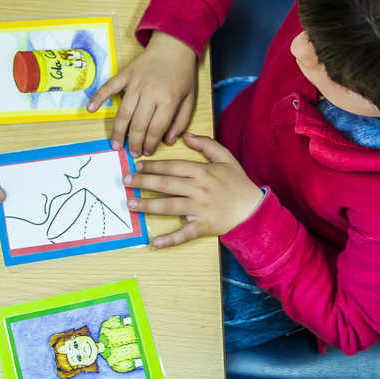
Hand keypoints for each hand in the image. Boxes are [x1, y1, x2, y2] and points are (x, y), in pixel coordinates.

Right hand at [85, 31, 197, 156]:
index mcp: (169, 100)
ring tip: (115, 144)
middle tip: (132, 153)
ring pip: (123, 112)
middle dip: (134, 142)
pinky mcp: (125, 74)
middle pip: (138, 124)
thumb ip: (181, 121)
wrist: (174, 46)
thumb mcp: (190, 99)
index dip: (150, 144)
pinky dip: (98, 97)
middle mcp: (150, 93)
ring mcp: (136, 83)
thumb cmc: (183, 74)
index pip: (156, 129)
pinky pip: (109, 87)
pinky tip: (90, 109)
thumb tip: (168, 141)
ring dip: (118, 131)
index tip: (147, 152)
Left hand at [124, 133, 264, 248]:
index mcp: (202, 172)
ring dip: (148, 205)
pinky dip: (170, 239)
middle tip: (125, 181)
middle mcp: (199, 189)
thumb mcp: (226, 158)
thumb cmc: (238, 183)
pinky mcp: (203, 226)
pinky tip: (155, 242)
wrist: (254, 209)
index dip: (153, 166)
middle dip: (143, 182)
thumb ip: (206, 144)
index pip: (172, 167)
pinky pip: (184, 233)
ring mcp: (200, 209)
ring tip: (131, 204)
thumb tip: (186, 135)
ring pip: (169, 206)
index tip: (137, 165)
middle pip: (165, 184)